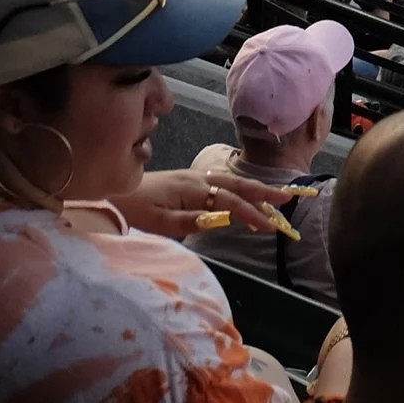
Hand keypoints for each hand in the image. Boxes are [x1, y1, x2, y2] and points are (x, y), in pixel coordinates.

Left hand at [120, 163, 296, 240]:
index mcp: (192, 189)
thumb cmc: (136, 210)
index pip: (229, 201)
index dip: (251, 212)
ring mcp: (194, 177)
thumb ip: (189, 221)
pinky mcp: (189, 181)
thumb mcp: (160, 222)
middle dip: (263, 192)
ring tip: (275, 196)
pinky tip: (245, 192)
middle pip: (236, 184)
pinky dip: (239, 187)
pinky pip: (222, 182)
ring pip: (231, 181)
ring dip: (254, 189)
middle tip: (288, 197)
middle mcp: (198, 179)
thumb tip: (219, 220)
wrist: (116, 193)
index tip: (269, 224)